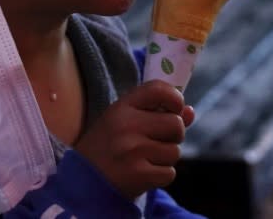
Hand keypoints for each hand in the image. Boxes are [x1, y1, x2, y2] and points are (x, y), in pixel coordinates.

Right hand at [74, 80, 195, 199]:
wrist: (82, 182)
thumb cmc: (107, 147)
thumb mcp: (125, 122)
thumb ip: (157, 113)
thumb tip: (190, 111)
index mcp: (122, 106)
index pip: (159, 89)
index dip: (175, 98)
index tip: (173, 109)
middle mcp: (127, 124)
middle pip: (176, 124)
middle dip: (173, 135)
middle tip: (154, 141)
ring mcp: (133, 150)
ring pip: (175, 151)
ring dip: (165, 158)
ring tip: (143, 159)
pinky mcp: (138, 174)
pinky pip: (169, 173)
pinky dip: (160, 176)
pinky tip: (142, 174)